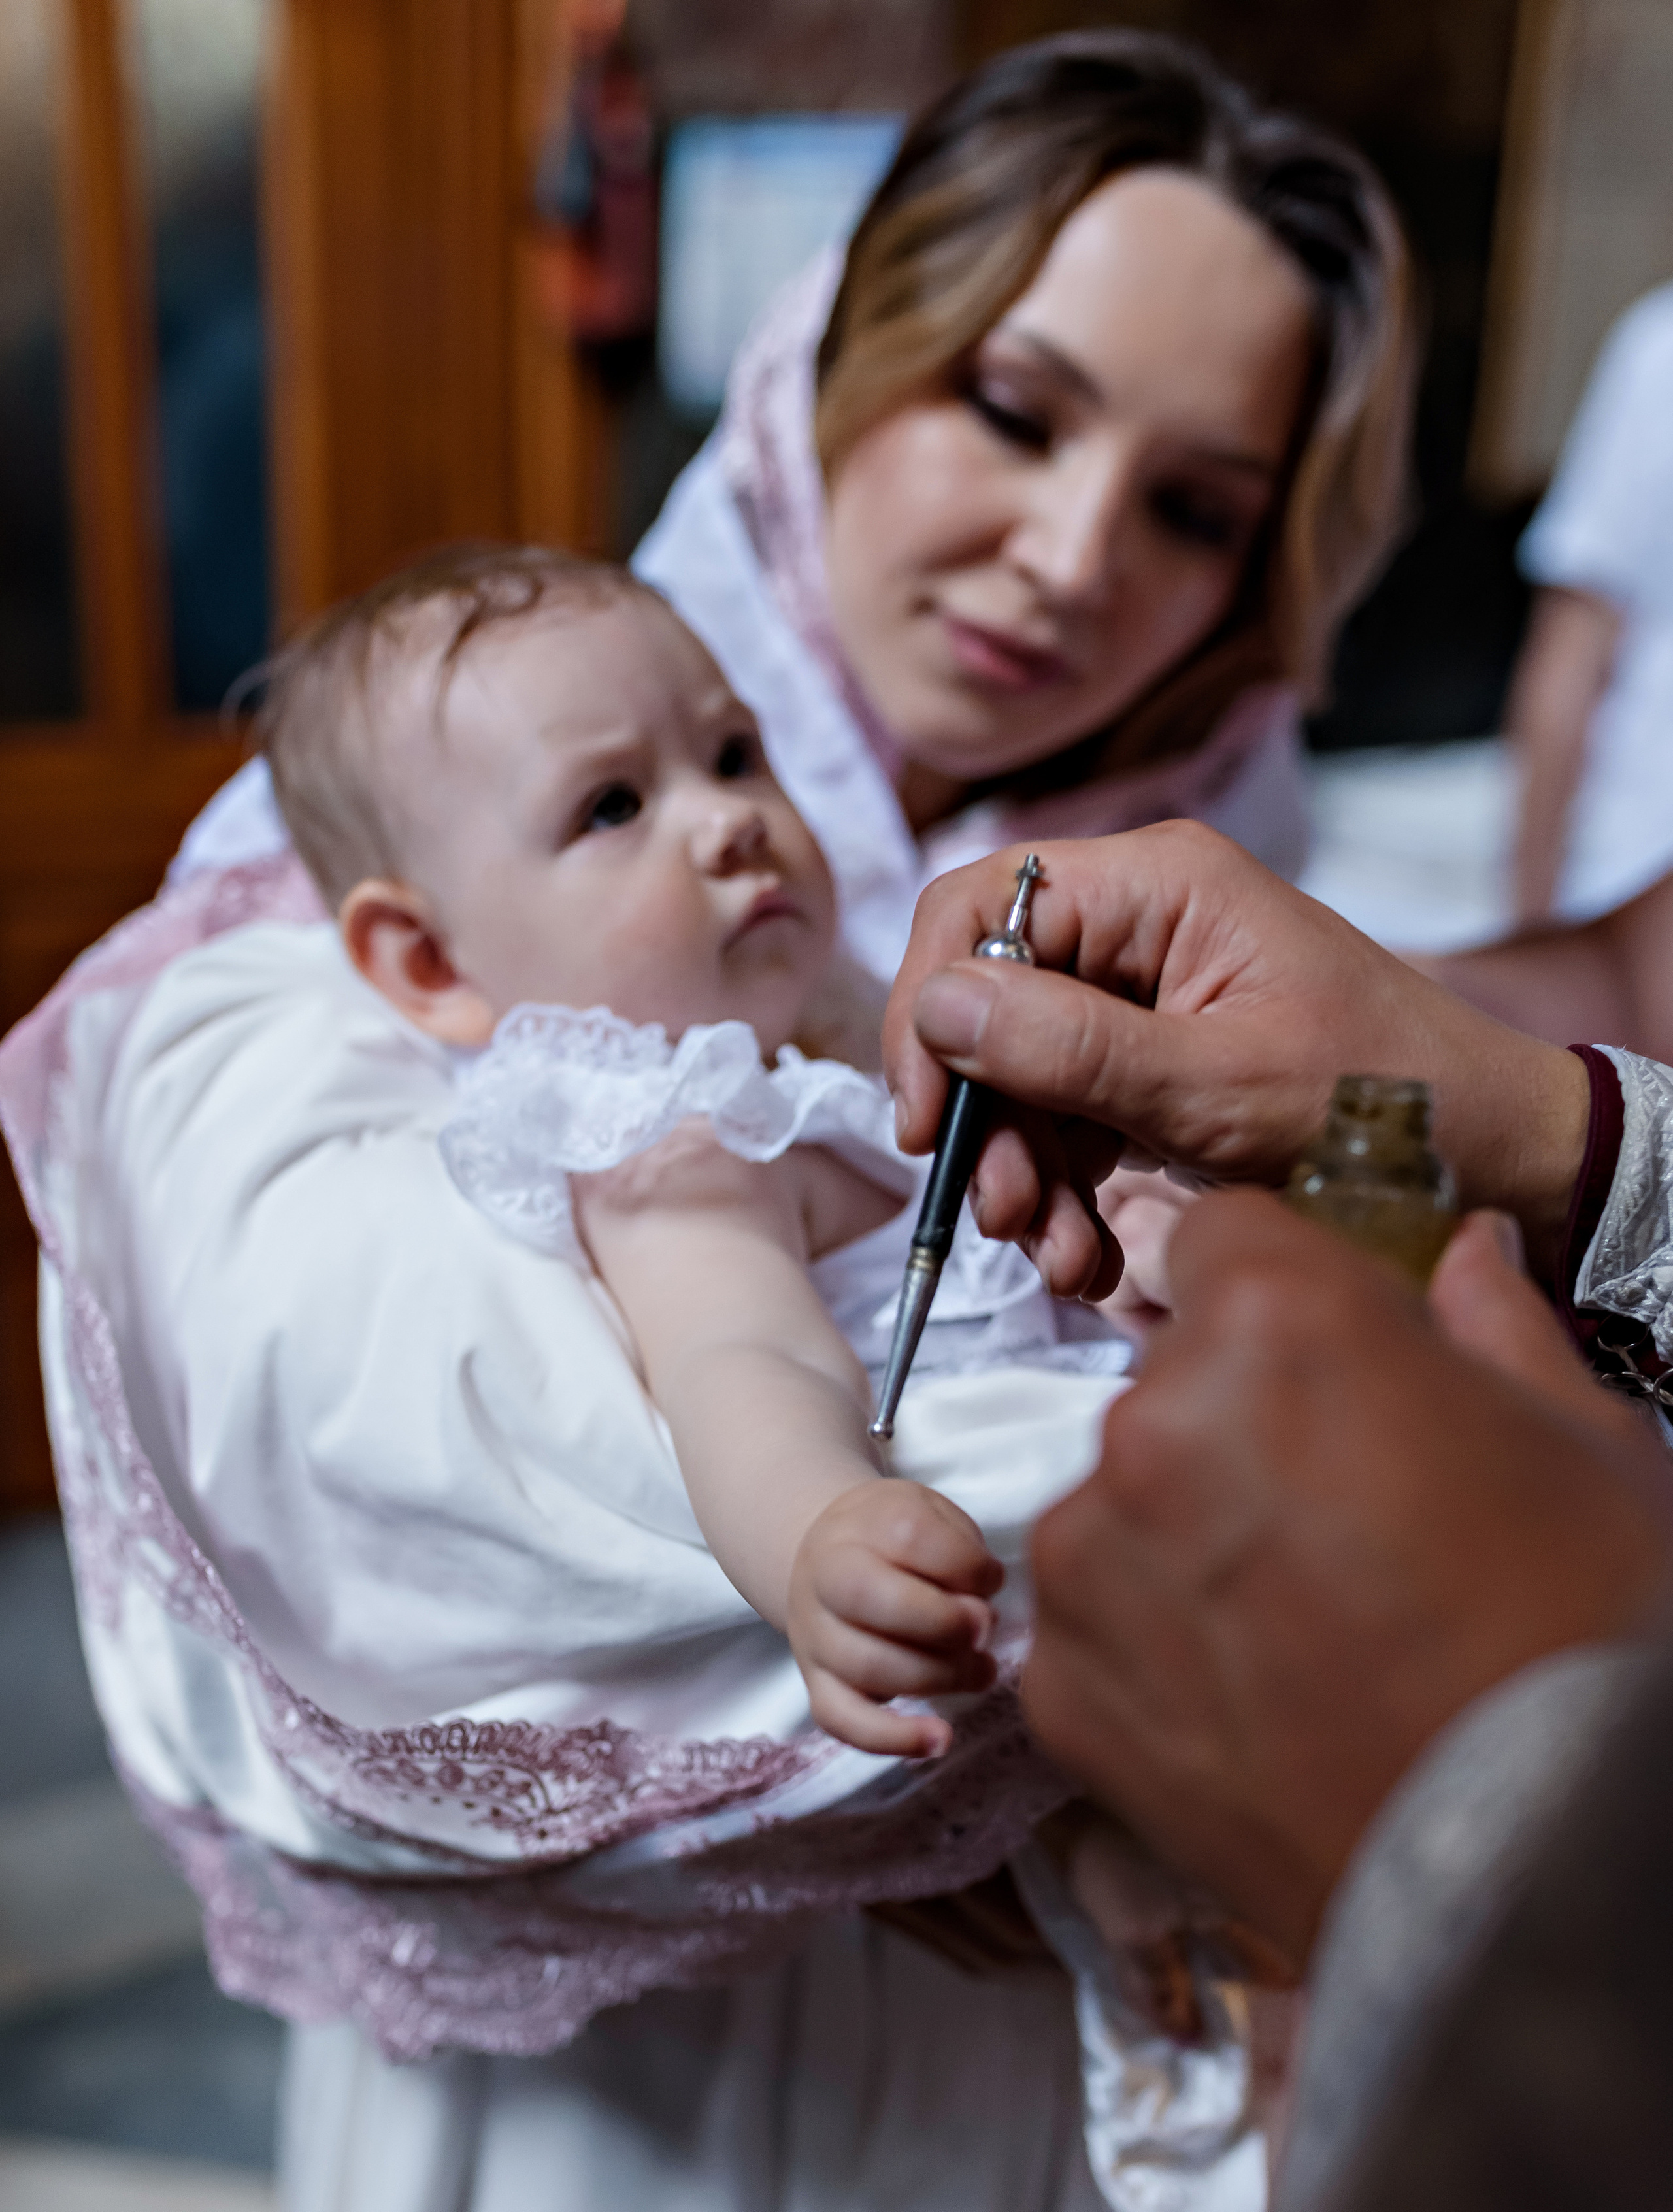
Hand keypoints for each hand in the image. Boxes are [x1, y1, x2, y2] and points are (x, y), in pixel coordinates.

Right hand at [788, 1481, 1003, 1757]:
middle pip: (876, 1601)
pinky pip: (844, 1721)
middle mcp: (826, 1577)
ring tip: (982, 1671)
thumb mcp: (928, 1513)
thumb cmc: (892, 1537)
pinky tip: (939, 1739)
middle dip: (947, 1623)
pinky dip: (893, 1739)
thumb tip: (980, 1611)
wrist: (825, 1554)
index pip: (910, 1537)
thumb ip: (958, 1550)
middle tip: (985, 1629)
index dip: (965, 1564)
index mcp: (860, 1524)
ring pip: (867, 1667)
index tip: (991, 1578)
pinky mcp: (816, 1684)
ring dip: (940, 1678)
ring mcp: (815, 1635)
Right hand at [883, 825, 1590, 1294]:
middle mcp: (1138, 927)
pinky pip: (1066, 1121)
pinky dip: (1065, 1194)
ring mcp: (1141, 1000)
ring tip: (1065, 1257)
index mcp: (1157, 886)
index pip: (980, 908)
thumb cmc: (1379, 1097)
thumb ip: (1072, 1048)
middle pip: (991, 1004)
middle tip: (1003, 1214)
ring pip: (1018, 1079)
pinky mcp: (1149, 1066)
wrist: (1489, 1156)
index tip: (928, 1121)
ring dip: (1025, 1177)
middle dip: (986, 1123)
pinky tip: (1092, 1255)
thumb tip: (938, 1007)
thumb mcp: (1216, 1085)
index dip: (933, 1010)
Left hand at [1021, 1194, 1672, 1967]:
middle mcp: (1149, 1424)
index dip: (1280, 1290)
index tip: (1326, 1353)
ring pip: (1125, 1503)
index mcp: (1274, 1323)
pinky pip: (1097, 1622)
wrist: (1545, 1887)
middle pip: (1174, 1381)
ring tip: (1313, 1630)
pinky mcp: (1063, 1686)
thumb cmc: (1586, 1644)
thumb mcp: (1586, 1447)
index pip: (1219, 1240)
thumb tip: (1464, 1253)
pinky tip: (1262, 1700)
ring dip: (1192, 1539)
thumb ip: (1492, 1325)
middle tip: (1350, 1522)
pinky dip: (1157, 1648)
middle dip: (1245, 1423)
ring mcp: (1089, 1559)